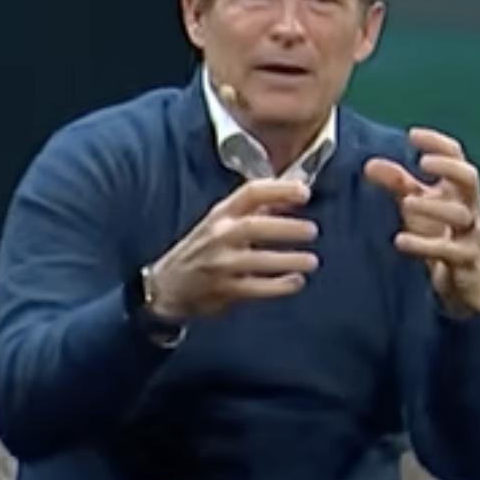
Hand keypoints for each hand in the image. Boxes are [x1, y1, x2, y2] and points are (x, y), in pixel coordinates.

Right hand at [144, 179, 319, 320]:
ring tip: (311, 261)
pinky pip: (255, 289)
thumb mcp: (222, 223)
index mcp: (221, 214)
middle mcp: (218, 235)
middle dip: (285, 228)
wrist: (167, 286)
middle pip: (253, 226)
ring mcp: (219, 264)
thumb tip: (295, 194)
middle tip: (312, 230)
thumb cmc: (203, 250)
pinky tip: (296, 282)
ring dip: (287, 260)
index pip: (250, 193)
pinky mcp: (223, 290)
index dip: (279, 189)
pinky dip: (278, 286)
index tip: (305, 192)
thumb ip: (257, 210)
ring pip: (256, 261)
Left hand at [362, 127, 479, 317]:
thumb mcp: (418, 206)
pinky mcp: (466, 261)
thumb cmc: (441, 237)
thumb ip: (398, 184)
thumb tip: (369, 164)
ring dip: (433, 207)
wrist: (461, 286)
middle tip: (422, 163)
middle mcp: (471, 208)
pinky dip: (425, 244)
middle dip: (449, 168)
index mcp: (460, 190)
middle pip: (470, 179)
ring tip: (406, 203)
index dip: (438, 144)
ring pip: (460, 215)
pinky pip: (449, 250)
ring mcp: (472, 234)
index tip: (413, 135)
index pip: (457, 157)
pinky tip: (400, 240)